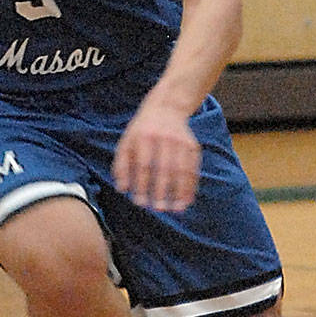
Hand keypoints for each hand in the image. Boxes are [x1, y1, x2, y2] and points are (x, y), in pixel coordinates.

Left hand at [114, 95, 200, 211]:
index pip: (143, 165)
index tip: (140, 203)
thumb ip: (122, 165)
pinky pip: (193, 168)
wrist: (167, 107)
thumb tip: (122, 189)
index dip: (142, 184)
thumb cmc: (142, 131)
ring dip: (180, 191)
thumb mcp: (126, 142)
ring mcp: (181, 141)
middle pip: (164, 168)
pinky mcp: (192, 145)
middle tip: (159, 209)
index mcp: (144, 137)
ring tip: (177, 209)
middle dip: (162, 190)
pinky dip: (191, 185)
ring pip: (182, 169)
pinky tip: (187, 199)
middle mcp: (164, 138)